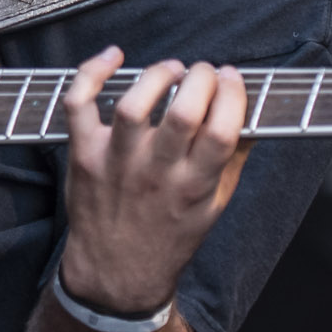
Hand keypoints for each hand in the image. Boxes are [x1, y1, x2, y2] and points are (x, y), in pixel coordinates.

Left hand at [57, 48, 251, 315]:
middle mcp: (156, 173)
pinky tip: (113, 57)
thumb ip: (234, 161)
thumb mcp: (213, 207)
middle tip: (203, 73)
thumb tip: (252, 118)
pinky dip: (91, 73)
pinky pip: (79, 105)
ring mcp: (116, 163)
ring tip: (170, 70)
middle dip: (200, 79)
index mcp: (194, 186)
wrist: (115, 274)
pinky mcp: (84, 155)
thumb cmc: (168, 238)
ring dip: (157, 75)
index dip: (232, 94)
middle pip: (183, 112)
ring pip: (133, 106)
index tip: (232, 78)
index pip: (222, 130)